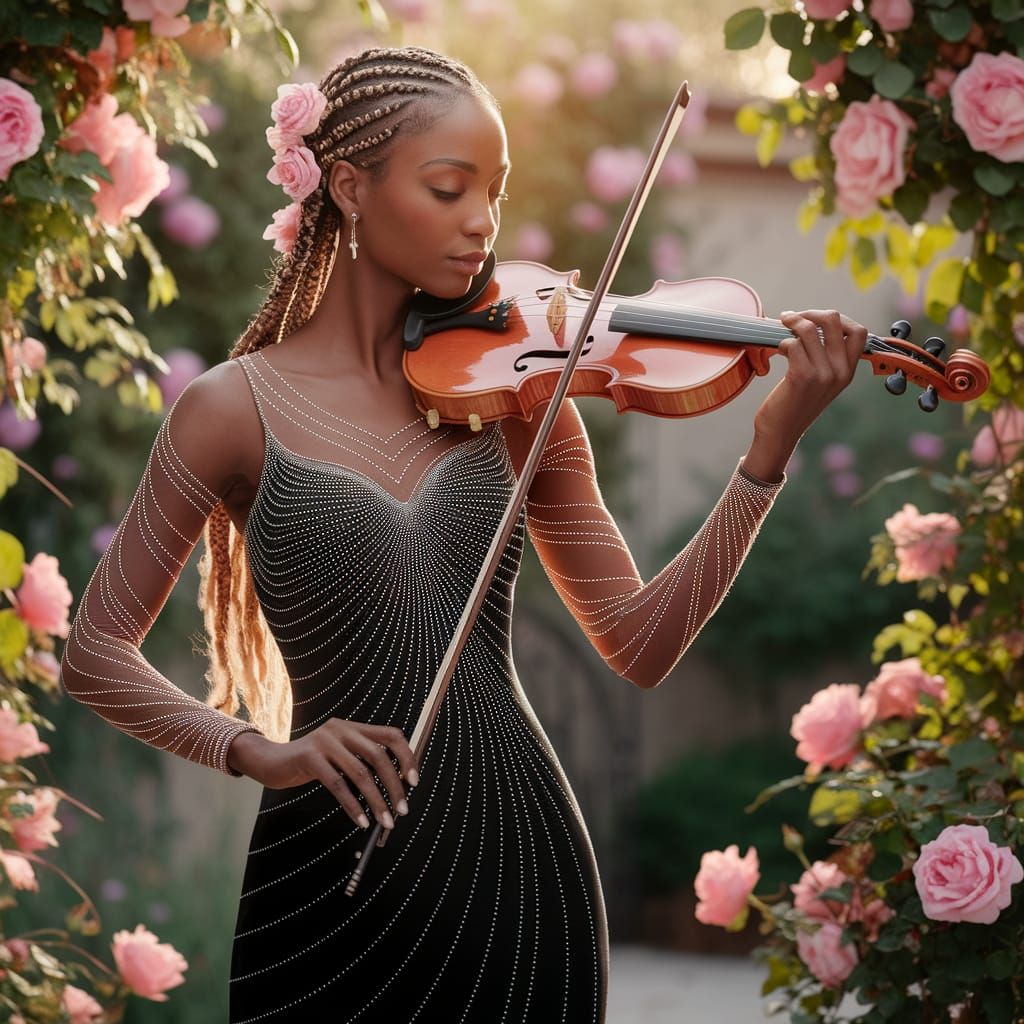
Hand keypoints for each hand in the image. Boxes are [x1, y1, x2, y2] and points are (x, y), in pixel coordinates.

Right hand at [227, 720, 418, 830]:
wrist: (272, 761)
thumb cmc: (310, 763)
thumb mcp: (340, 756)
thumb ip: (362, 762)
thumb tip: (396, 787)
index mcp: (353, 727)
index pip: (391, 735)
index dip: (407, 757)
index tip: (414, 781)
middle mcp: (342, 729)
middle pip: (379, 756)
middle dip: (395, 785)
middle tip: (402, 809)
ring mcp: (325, 741)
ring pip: (360, 773)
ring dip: (377, 801)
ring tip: (385, 821)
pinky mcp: (309, 757)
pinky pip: (338, 785)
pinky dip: (353, 806)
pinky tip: (361, 820)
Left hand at [743, 309, 866, 480]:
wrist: (780, 433)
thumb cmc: (794, 405)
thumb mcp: (820, 382)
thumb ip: (825, 358)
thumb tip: (811, 323)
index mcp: (848, 371)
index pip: (859, 332)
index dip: (838, 318)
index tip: (817, 319)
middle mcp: (840, 371)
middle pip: (833, 320)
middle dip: (810, 313)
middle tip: (793, 318)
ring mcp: (823, 374)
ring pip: (809, 329)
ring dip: (791, 323)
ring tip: (781, 327)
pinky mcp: (802, 377)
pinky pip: (793, 344)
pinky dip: (782, 342)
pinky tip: (777, 351)